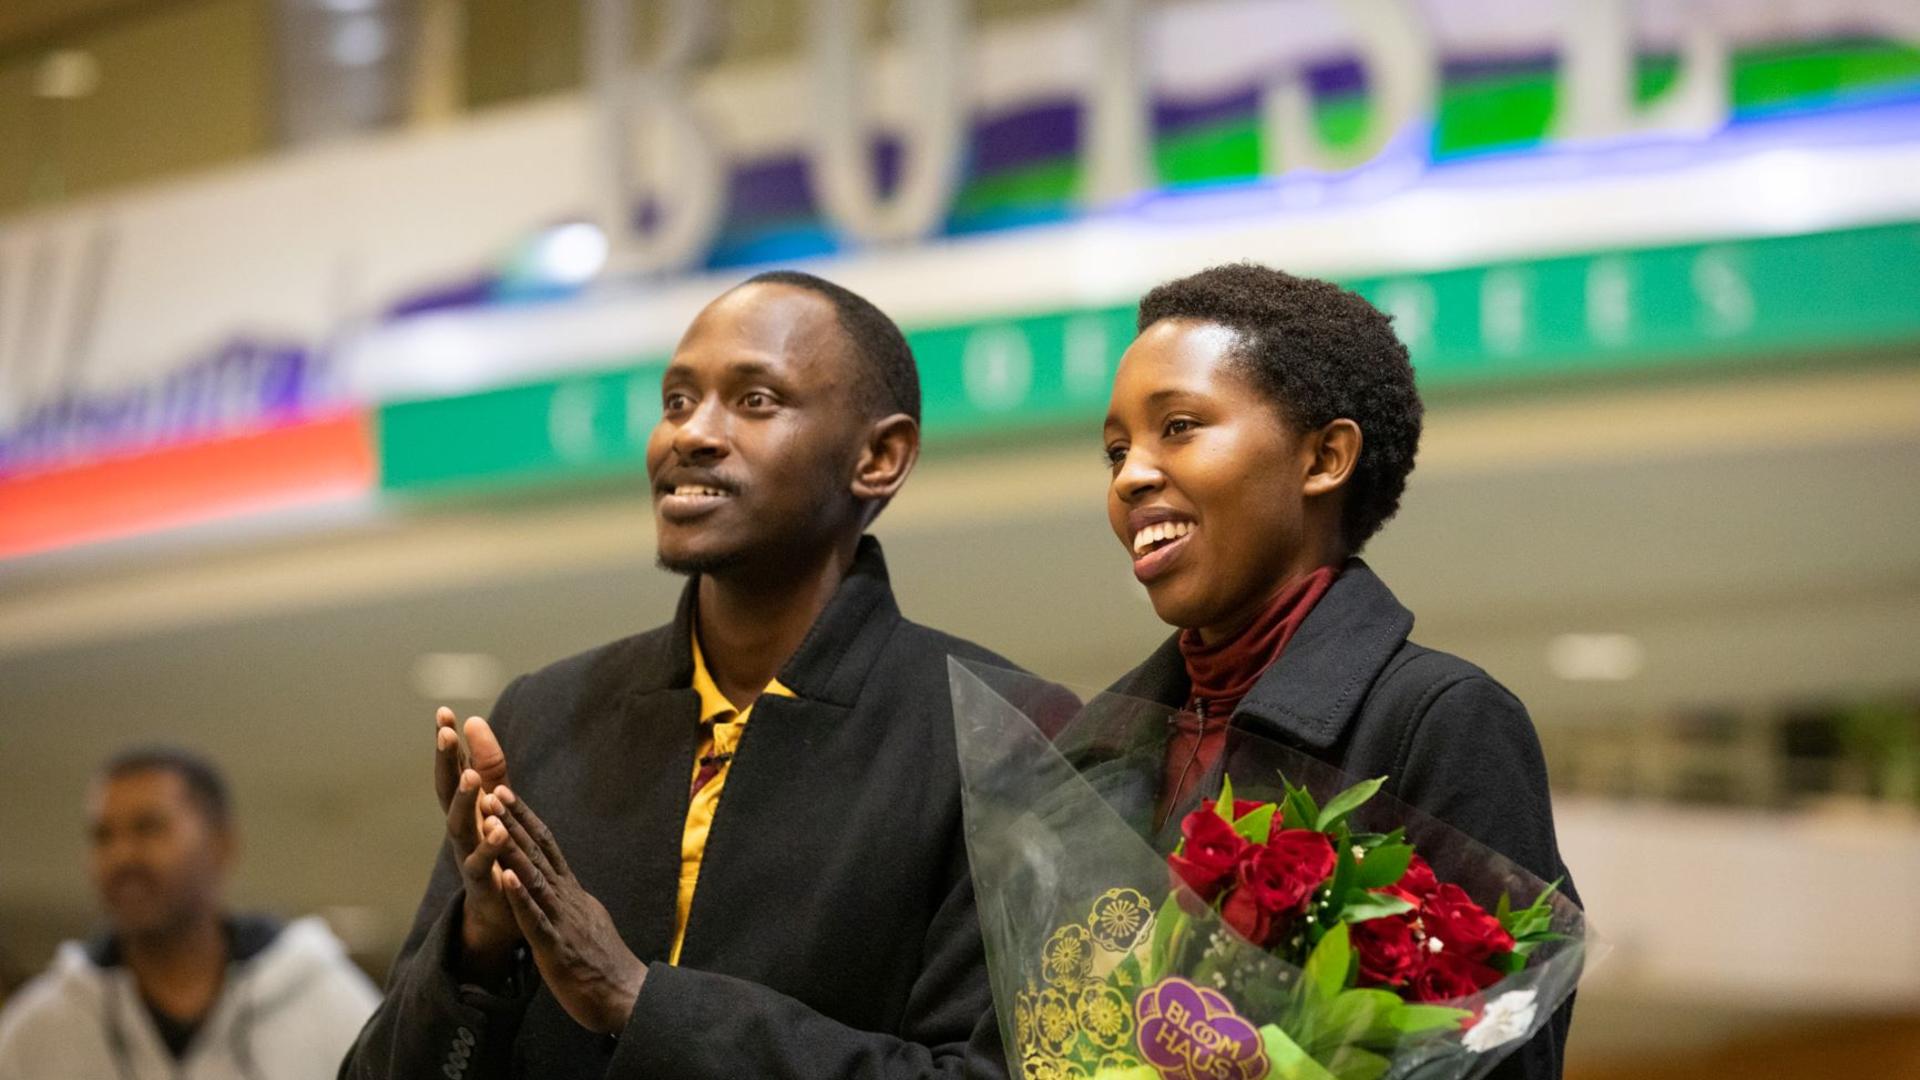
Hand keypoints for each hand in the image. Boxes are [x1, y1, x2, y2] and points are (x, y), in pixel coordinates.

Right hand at [434, 707, 517, 977]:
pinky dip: (490, 850)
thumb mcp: (495, 804)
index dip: (447, 744)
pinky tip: (498, 831)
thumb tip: (473, 720)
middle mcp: (461, 830)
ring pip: (461, 828)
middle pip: (447, 793)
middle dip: (446, 763)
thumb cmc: (495, 852)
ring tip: (474, 778)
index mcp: (465, 809)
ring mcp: (469, 856)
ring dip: (465, 802)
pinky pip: (484, 866)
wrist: (501, 914)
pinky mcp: (485, 884)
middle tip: (446, 735)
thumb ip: (489, 765)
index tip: (443, 713)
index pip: (452, 770)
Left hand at [490, 788, 645, 1035]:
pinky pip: (535, 920)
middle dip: (512, 821)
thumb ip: (571, 901)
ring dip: (510, 848)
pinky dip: (520, 898)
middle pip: (537, 852)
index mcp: (571, 893)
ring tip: (491, 821)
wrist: (628, 996)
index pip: (547, 846)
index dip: (525, 818)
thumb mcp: (585, 921)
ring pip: (533, 877)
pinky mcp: (557, 948)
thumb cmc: (604, 963)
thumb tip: (564, 885)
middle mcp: (567, 898)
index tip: (505, 792)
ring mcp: (562, 921)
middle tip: (491, 790)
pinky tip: (505, 878)